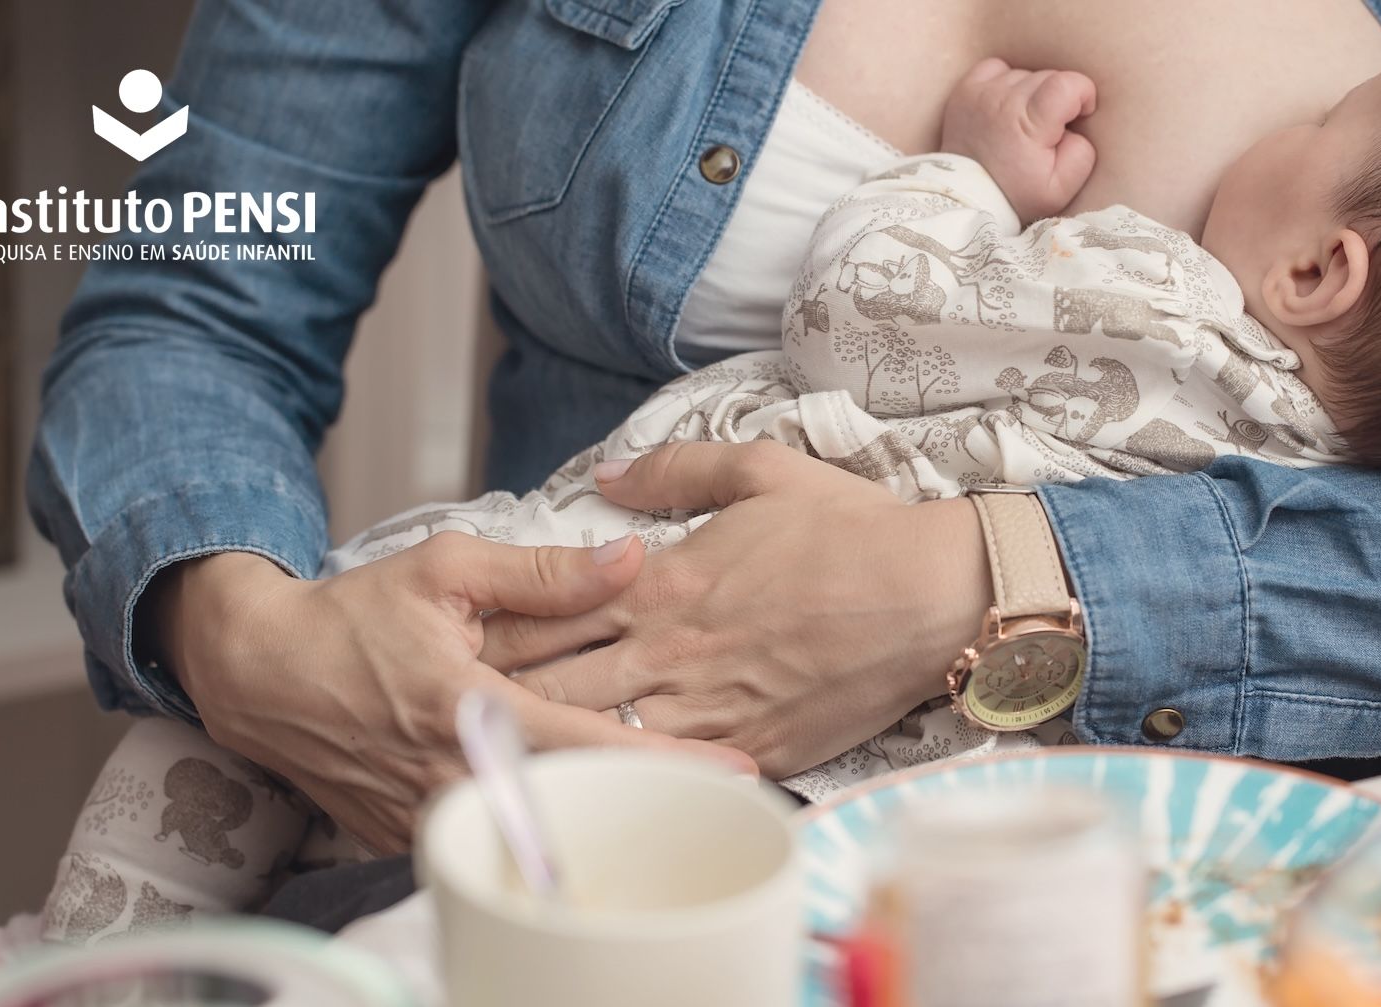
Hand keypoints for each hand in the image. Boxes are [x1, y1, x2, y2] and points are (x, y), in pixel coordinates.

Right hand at [151, 537, 754, 854]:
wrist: (257, 672)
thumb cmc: (353, 617)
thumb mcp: (447, 569)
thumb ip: (544, 571)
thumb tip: (631, 558)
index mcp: (469, 707)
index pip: (588, 743)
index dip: (666, 759)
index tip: (734, 770)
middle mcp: (452, 773)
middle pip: (576, 800)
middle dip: (652, 799)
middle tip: (728, 793)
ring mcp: (430, 815)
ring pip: (537, 828)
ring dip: (601, 818)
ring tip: (674, 804)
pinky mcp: (411, 837)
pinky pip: (491, 838)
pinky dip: (542, 828)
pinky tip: (588, 815)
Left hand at [485, 442, 992, 776]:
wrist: (930, 596)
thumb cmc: (851, 532)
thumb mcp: (761, 471)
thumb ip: (673, 470)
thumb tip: (608, 474)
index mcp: (660, 585)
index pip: (547, 613)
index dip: (493, 632)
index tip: (454, 644)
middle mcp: (670, 652)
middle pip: (555, 686)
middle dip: (499, 701)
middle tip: (449, 714)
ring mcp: (708, 708)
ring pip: (601, 741)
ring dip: (551, 750)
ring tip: (501, 763)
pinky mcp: (751, 750)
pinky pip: (671, 776)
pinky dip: (627, 785)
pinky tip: (592, 795)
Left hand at [941, 57, 1097, 221]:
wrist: (967, 198)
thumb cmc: (1015, 195)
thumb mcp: (1060, 189)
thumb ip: (1081, 152)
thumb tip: (1076, 125)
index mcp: (1028, 124)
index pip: (1066, 83)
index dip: (1082, 94)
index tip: (1078, 114)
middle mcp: (1003, 102)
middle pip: (1048, 76)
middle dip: (1058, 99)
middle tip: (1047, 130)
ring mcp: (981, 93)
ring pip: (1024, 74)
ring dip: (1032, 93)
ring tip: (1024, 122)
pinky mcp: (965, 91)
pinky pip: (997, 68)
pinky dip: (1006, 82)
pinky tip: (1006, 106)